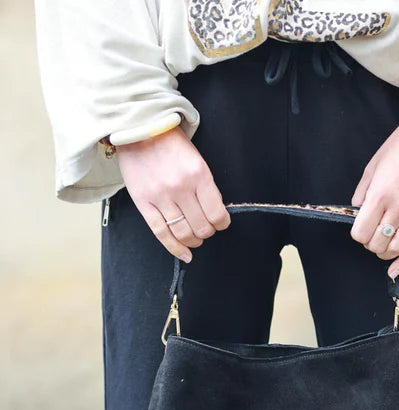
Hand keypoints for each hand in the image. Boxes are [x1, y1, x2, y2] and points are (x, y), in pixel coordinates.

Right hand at [115, 126, 230, 261]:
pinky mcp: (143, 202)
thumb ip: (205, 186)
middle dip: (207, 232)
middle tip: (206, 229)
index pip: (217, 214)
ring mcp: (161, 196)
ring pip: (183, 233)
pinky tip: (183, 254)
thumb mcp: (197, 159)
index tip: (221, 223)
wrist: (139, 129)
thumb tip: (215, 214)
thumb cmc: (171, 144)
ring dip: (193, 241)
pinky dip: (175, 248)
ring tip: (195, 239)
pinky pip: (161, 233)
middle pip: (201, 227)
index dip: (222, 224)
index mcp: (199, 174)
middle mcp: (180, 187)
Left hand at [350, 90, 398, 277]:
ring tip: (383, 248)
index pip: (361, 232)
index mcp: (380, 195)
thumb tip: (357, 213)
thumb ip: (362, 193)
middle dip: (370, 243)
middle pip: (377, 244)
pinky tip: (395, 271)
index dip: (357, 234)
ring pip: (396, 249)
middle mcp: (398, 207)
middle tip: (372, 234)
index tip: (360, 228)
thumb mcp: (372, 167)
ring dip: (385, 253)